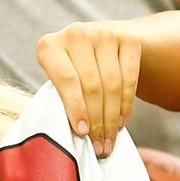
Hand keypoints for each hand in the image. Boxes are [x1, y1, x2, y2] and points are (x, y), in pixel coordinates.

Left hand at [39, 21, 143, 155]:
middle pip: (92, 86)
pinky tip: (121, 122)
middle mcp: (76, 34)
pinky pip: (130, 78)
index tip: (82, 133)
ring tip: (109, 141)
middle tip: (99, 147)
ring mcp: (105, 33)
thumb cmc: (70, 71)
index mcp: (50, 46)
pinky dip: (126, 104)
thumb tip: (71, 139)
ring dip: (112, 118)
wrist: (100, 42)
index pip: (66, 81)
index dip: (76, 109)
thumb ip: (58, 98)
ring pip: (112, 84)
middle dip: (96, 122)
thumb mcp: (57, 80)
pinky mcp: (129, 38)